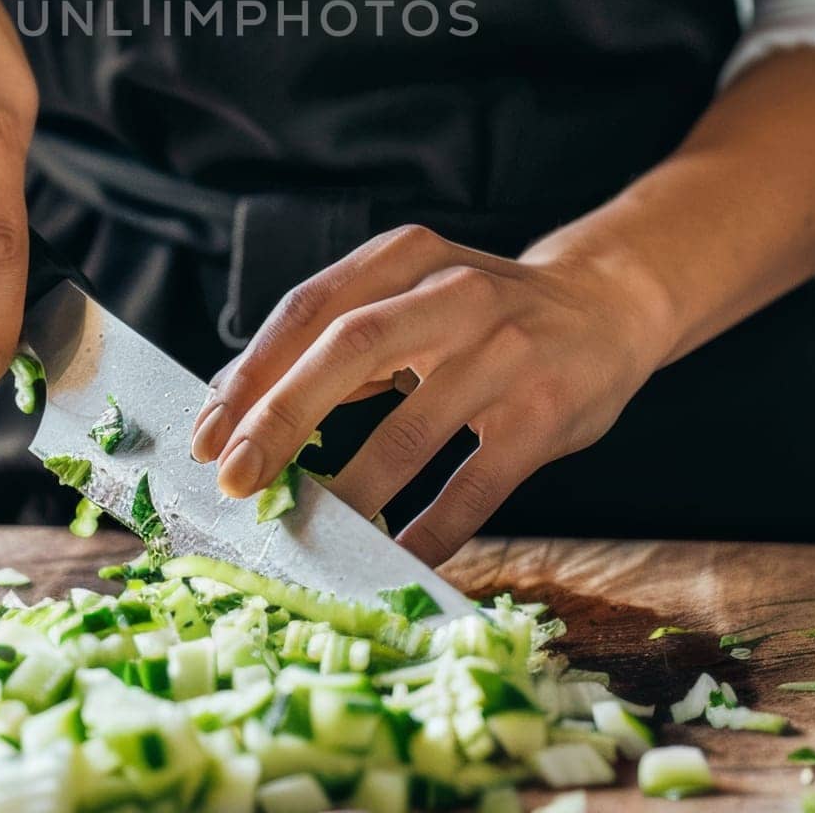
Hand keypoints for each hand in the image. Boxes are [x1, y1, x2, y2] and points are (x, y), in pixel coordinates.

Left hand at [189, 224, 673, 565]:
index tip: (207, 433)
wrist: (607, 305)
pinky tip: (393, 557)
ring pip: (408, 431)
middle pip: (345, 351)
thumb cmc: (483, 311)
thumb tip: (238, 411)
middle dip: (278, 420)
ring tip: (306, 530)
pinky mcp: (543, 412)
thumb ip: (339, 339)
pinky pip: (474, 484)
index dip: (250, 374)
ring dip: (348, 491)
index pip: (308, 310)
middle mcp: (452, 293)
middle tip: (234, 480)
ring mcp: (503, 352)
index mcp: (405, 258)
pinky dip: (428, 529)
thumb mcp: (413, 293)